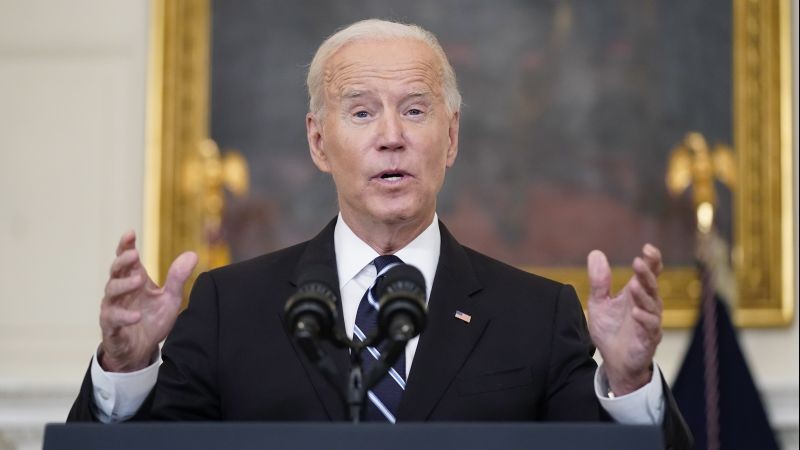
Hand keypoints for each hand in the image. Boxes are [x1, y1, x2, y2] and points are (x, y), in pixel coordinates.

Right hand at [99, 230, 197, 371]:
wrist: (141, 350)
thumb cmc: (152, 319)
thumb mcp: (170, 298)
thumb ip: (178, 278)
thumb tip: (192, 254)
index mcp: (133, 280)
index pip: (126, 259)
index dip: (125, 246)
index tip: (130, 234)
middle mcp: (120, 291)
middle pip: (116, 270)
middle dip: (123, 261)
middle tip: (134, 254)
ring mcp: (113, 307)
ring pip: (111, 291)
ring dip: (124, 284)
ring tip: (139, 281)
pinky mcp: (111, 327)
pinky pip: (113, 319)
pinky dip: (124, 316)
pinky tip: (136, 316)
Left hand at [586, 244, 662, 395]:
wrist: (613, 361)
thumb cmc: (611, 330)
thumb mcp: (599, 302)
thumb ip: (599, 281)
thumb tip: (595, 253)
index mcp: (637, 294)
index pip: (649, 274)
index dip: (652, 261)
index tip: (648, 249)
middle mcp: (647, 305)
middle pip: (652, 286)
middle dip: (646, 274)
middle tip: (638, 262)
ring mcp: (650, 322)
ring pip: (652, 306)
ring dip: (644, 295)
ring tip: (634, 285)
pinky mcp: (648, 339)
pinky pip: (650, 328)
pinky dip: (645, 319)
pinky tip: (636, 312)